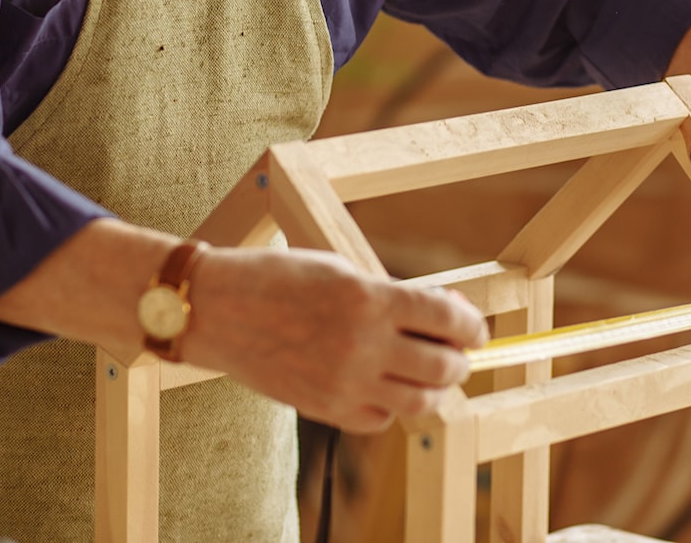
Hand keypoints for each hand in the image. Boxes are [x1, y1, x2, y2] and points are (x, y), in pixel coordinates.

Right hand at [179, 247, 488, 433]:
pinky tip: (380, 384)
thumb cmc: (276, 278)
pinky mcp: (324, 409)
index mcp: (369, 299)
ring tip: (424, 372)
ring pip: (419, 402)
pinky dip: (391, 406)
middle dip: (458, 359)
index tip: (474, 328)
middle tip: (454, 351)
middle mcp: (362, 345)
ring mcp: (343, 383)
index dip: (472, 325)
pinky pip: (380, 420)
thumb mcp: (340, 271)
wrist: (216, 309)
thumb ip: (390, 295)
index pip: (447, 319)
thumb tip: (440, 314)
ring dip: (432, 388)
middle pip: (442, 367)